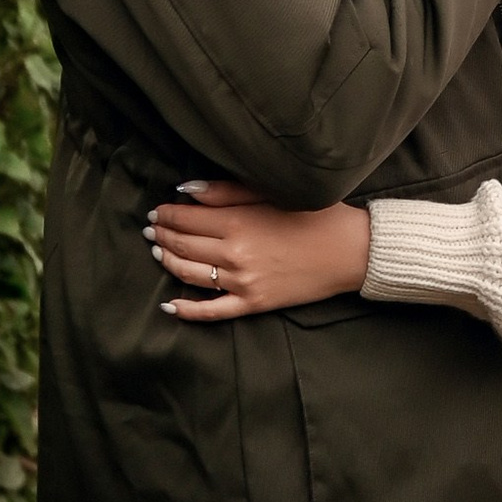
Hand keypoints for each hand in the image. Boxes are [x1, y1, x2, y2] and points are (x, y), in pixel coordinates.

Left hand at [146, 179, 370, 322]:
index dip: (166, 214)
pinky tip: (170, 305)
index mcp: (238, 223)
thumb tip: (186, 189)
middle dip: (162, 236)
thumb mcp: (271, 193)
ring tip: (157, 252)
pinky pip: (212, 311)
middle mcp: (234, 254)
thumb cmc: (315, 215)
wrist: (350, 251)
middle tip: (151, 230)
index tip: (157, 211)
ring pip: (189, 274)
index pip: (186, 218)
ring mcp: (242, 282)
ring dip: (167, 262)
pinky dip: (187, 310)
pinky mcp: (253, 304)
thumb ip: (226, 191)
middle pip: (183, 245)